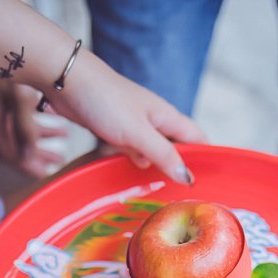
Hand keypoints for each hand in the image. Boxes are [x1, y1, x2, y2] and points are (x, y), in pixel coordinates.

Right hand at [0, 75, 68, 177]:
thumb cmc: (9, 62)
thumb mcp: (18, 98)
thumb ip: (23, 130)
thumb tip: (28, 159)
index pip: (8, 153)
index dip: (27, 166)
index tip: (46, 174)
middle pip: (15, 144)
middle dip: (37, 155)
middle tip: (58, 162)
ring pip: (21, 129)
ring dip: (42, 138)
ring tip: (63, 140)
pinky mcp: (5, 90)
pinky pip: (23, 114)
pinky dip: (40, 119)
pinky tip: (57, 117)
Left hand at [48, 49, 205, 184]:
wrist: (68, 82)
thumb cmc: (105, 101)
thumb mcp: (138, 132)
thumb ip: (163, 154)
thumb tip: (188, 177)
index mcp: (167, 117)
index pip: (198, 139)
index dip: (206, 159)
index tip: (209, 183)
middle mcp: (155, 121)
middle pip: (176, 148)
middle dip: (179, 168)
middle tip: (182, 195)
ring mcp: (135, 125)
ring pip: (152, 152)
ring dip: (153, 167)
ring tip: (158, 190)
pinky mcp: (117, 130)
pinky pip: (131, 150)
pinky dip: (131, 161)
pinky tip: (128, 172)